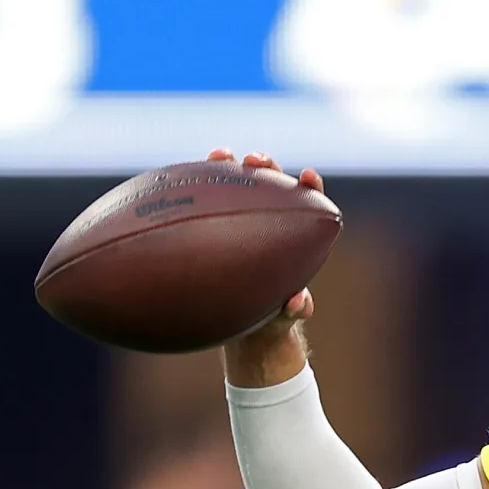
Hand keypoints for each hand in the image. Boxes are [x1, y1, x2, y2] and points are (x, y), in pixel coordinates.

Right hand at [209, 148, 324, 333]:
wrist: (241, 333)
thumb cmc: (268, 323)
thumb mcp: (281, 320)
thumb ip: (293, 311)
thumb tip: (299, 301)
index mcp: (292, 241)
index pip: (308, 206)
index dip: (309, 187)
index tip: (307, 177)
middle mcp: (267, 226)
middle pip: (271, 186)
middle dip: (266, 166)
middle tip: (255, 161)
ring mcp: (236, 226)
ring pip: (235, 189)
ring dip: (228, 168)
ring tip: (219, 155)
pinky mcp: (210, 231)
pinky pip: (202, 209)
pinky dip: (195, 194)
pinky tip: (178, 183)